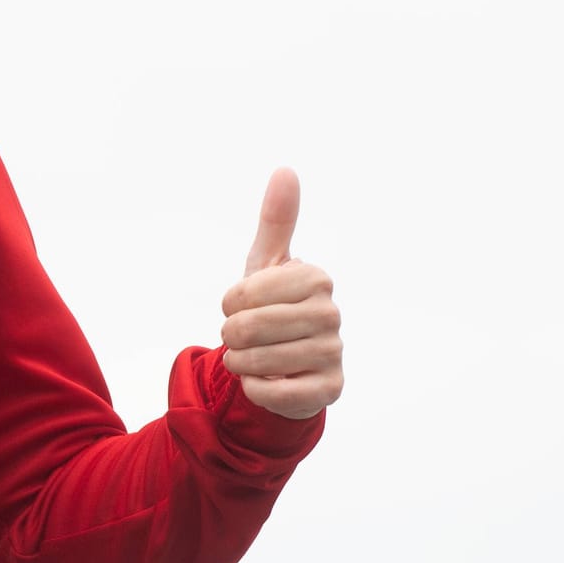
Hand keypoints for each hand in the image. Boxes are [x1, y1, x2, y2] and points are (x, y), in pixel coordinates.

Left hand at [219, 168, 342, 419]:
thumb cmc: (274, 306)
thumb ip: (276, 220)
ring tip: (252, 357)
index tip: (241, 306)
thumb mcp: (269, 263)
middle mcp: (331, 313)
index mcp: (315, 278)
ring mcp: (333, 352)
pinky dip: (257, 389)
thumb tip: (286, 170)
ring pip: (257, 361)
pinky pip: (274, 392)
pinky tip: (266, 380)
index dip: (230, 305)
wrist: (289, 363)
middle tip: (242, 337)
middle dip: (231, 337)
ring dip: (241, 363)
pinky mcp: (330, 389)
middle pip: (247, 328)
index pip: (242, 294)